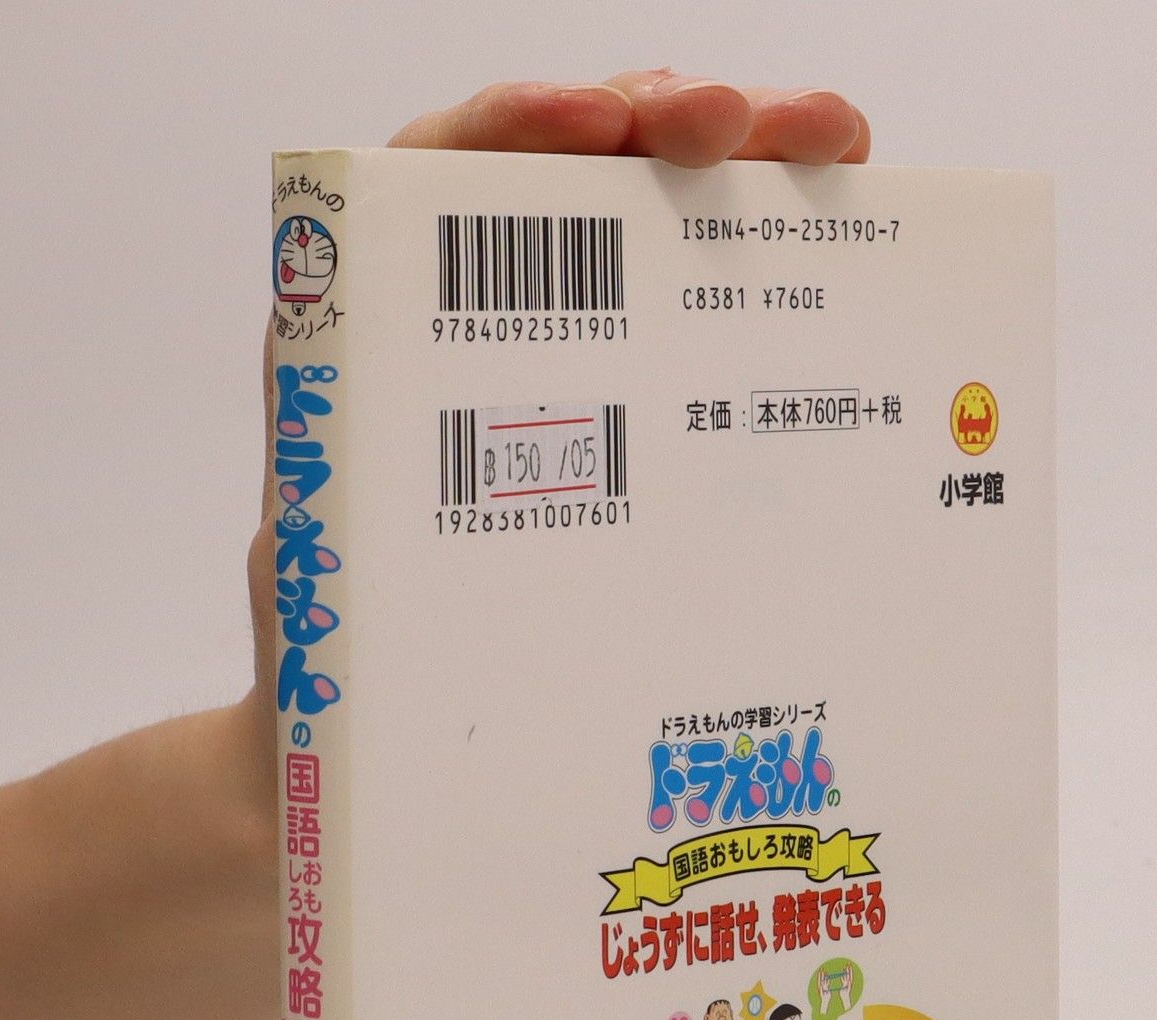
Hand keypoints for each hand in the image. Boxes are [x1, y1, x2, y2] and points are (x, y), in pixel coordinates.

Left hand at [250, 74, 867, 746]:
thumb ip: (335, 530)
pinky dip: (754, 274)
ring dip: (734, 177)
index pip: (435, 180)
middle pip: (562, 181)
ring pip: (641, 235)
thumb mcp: (327, 592)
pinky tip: (826, 242)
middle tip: (770, 127)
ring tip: (829, 147)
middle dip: (668, 125)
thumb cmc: (334, 676)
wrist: (359, 757)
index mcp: (372, 347)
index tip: (607, 125)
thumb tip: (357, 480)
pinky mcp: (613, 426)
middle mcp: (459, 340)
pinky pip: (685, 325)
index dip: (517, 127)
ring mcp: (547, 378)